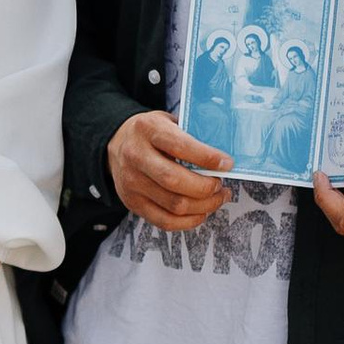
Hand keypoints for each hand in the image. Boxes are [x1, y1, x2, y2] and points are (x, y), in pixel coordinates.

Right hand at [108, 109, 231, 228]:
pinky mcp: (133, 203)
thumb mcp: (167, 121)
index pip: (180, 146)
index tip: (227, 164)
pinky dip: (190, 221)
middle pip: (175, 181)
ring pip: (174, 205)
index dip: (207, 158)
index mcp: (147, 130)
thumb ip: (191, 134)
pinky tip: (202, 211)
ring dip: (204, 206)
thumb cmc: (152, 133)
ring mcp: (132, 183)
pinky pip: (165, 221)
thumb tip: (223, 155)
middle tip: (221, 184)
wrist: (117, 144)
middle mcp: (135, 156)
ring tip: (218, 197)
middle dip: (207, 187)